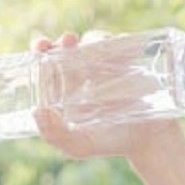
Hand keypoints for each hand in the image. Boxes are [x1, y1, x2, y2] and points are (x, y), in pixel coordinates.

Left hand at [30, 31, 184, 161]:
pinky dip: (123, 43)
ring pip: (97, 42)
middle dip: (66, 40)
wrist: (148, 141)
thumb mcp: (78, 146)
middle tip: (68, 40)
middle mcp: (85, 72)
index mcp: (66, 87)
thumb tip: (36, 111)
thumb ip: (55, 135)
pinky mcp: (132, 62)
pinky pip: (126, 45)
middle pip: (70, 47)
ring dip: (95, 38)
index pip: (49, 63)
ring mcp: (108, 65)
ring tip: (95, 46)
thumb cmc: (109, 143)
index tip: (40, 47)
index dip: (42, 51)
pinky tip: (123, 50)